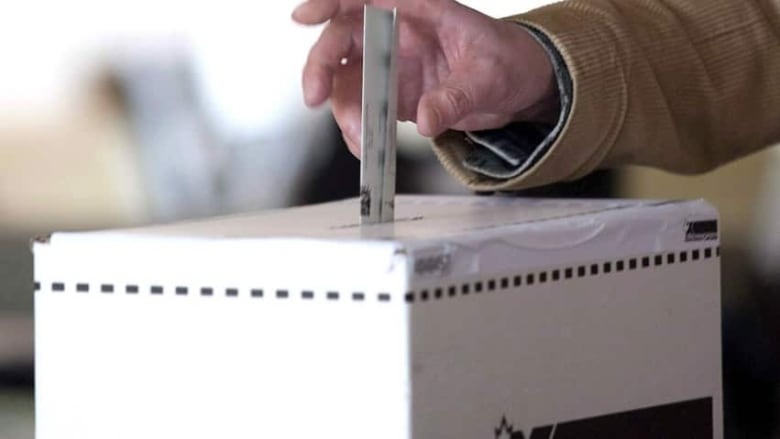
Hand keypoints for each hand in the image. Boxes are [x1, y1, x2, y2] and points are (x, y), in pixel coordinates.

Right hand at [293, 0, 557, 155]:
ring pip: (345, 80)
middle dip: (322, 67)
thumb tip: (425, 120)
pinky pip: (362, 109)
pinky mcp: (392, 94)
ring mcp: (391, 65)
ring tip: (361, 139)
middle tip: (316, 97)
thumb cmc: (508, 61)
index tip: (305, 18)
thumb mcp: (488, 77)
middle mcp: (396, 34)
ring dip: (342, 111)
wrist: (519, 86)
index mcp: (419, 10)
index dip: (330, 3)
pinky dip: (359, 130)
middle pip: (342, 40)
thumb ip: (456, 97)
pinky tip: (368, 147)